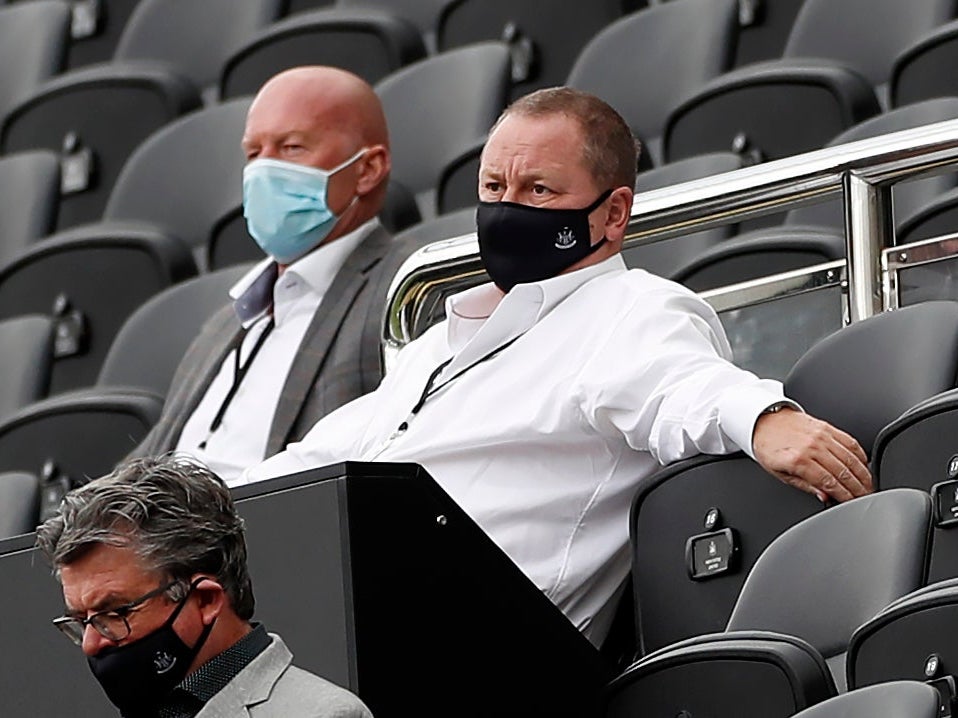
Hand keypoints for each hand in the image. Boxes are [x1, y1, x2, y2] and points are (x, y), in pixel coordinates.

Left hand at [752, 407, 872, 502]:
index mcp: (798, 460)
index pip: (829, 482)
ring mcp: (821, 435)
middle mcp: (812, 446)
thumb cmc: (768, 446)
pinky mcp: (827, 427)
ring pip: (851, 458)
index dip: (844, 495)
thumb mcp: (780, 473)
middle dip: (858, 488)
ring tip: (869, 486)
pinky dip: (860, 455)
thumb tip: (825, 496)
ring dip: (863, 474)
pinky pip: (850, 442)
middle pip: (844, 472)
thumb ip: (805, 485)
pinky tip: (864, 465)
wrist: (764, 421)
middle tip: (865, 498)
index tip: (852, 503)